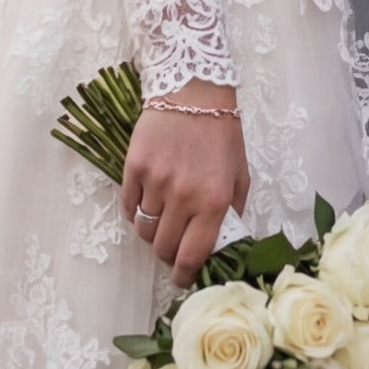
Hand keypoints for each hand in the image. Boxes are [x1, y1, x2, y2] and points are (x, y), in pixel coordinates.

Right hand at [120, 85, 248, 285]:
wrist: (194, 90)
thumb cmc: (221, 133)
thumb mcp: (240, 174)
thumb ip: (233, 211)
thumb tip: (221, 244)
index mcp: (214, 201)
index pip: (192, 255)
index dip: (184, 275)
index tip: (182, 279)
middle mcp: (184, 196)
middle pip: (163, 247)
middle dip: (167, 255)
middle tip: (172, 248)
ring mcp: (156, 181)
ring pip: (143, 230)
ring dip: (151, 233)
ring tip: (160, 222)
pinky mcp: (134, 167)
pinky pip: (128, 206)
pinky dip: (135, 211)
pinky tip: (145, 202)